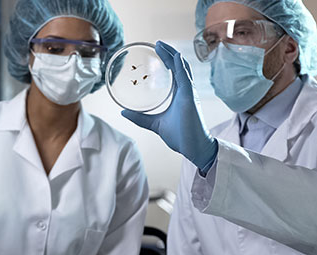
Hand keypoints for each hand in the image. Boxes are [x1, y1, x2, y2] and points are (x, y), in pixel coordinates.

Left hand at [121, 41, 217, 171]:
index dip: (168, 60)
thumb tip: (123, 112)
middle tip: (157, 43)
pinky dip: (179, 66)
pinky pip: (185, 78)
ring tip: (161, 45)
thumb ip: (140, 118)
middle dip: (169, 53)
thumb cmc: (180, 136)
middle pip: (179, 66)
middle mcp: (186, 91)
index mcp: (180, 95)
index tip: (157, 51)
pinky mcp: (190, 98)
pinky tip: (174, 57)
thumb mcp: (155, 124)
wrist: (194, 148)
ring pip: (182, 68)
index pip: (175, 72)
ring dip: (172, 55)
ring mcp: (189, 93)